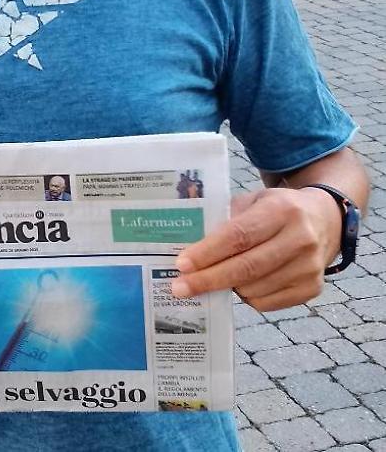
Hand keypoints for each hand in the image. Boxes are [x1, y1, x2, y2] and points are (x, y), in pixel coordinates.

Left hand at [171, 186, 341, 311]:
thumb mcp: (254, 200)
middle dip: (208, 279)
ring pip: (254, 288)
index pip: (239, 236)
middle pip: (246, 267)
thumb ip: (227, 220)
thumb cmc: (278, 209)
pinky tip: (240, 284)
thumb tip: (192, 250)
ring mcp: (309, 267)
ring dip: (227, 287)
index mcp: (281, 210)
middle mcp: (300, 238)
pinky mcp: (313, 288)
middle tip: (180, 288)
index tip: (182, 264)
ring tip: (213, 278)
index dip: (208, 252)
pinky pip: (267, 303)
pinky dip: (246, 297)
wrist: (325, 220)